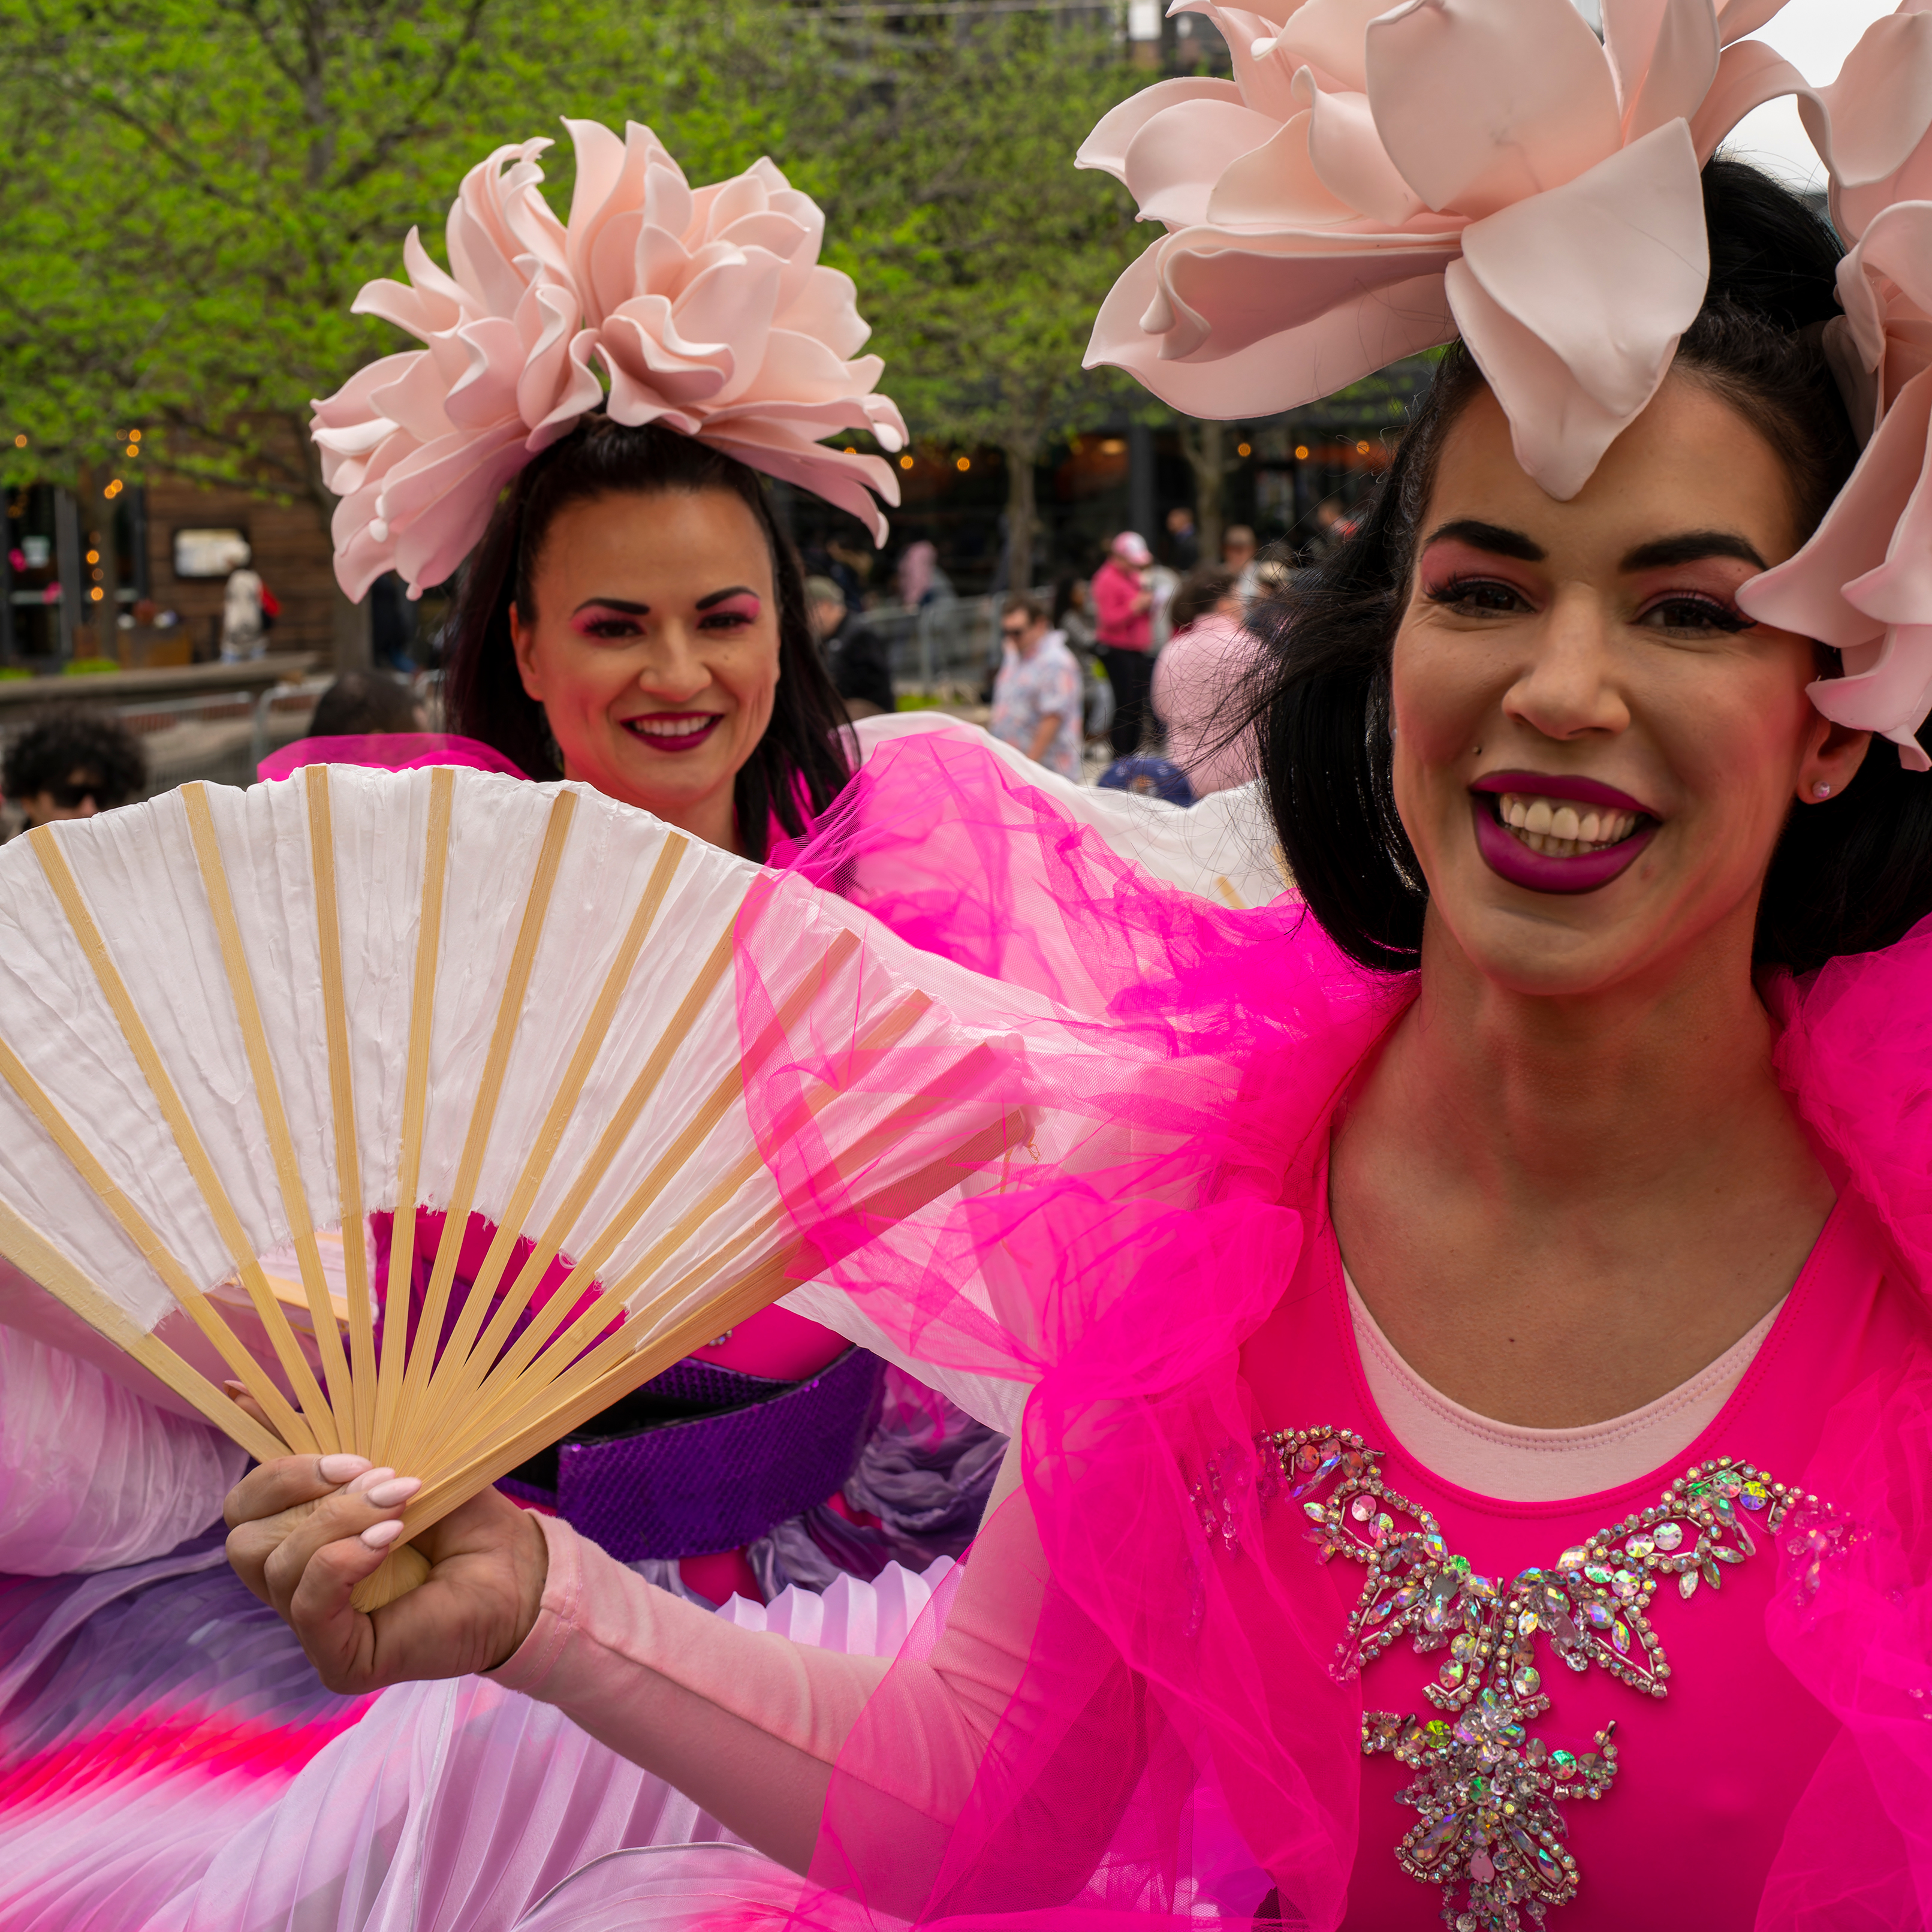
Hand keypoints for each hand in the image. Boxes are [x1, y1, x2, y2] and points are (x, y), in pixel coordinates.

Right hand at [223, 1436, 547, 1695]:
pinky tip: (388, 1540)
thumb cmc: (461, 1515)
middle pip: (244, 1539)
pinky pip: (307, 1606)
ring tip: (399, 1509)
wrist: (518, 1566)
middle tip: (379, 1480)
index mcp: (300, 1536)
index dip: (280, 1472)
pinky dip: (343, 1562)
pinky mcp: (340, 1658)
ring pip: (276, 1567)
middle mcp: (296, 1584)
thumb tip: (240, 1389)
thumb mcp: (394, 1458)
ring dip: (339, 1521)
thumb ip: (328, 1432)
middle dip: (307, 1495)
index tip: (352, 1456)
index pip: (244, 1506)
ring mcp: (315, 1625)